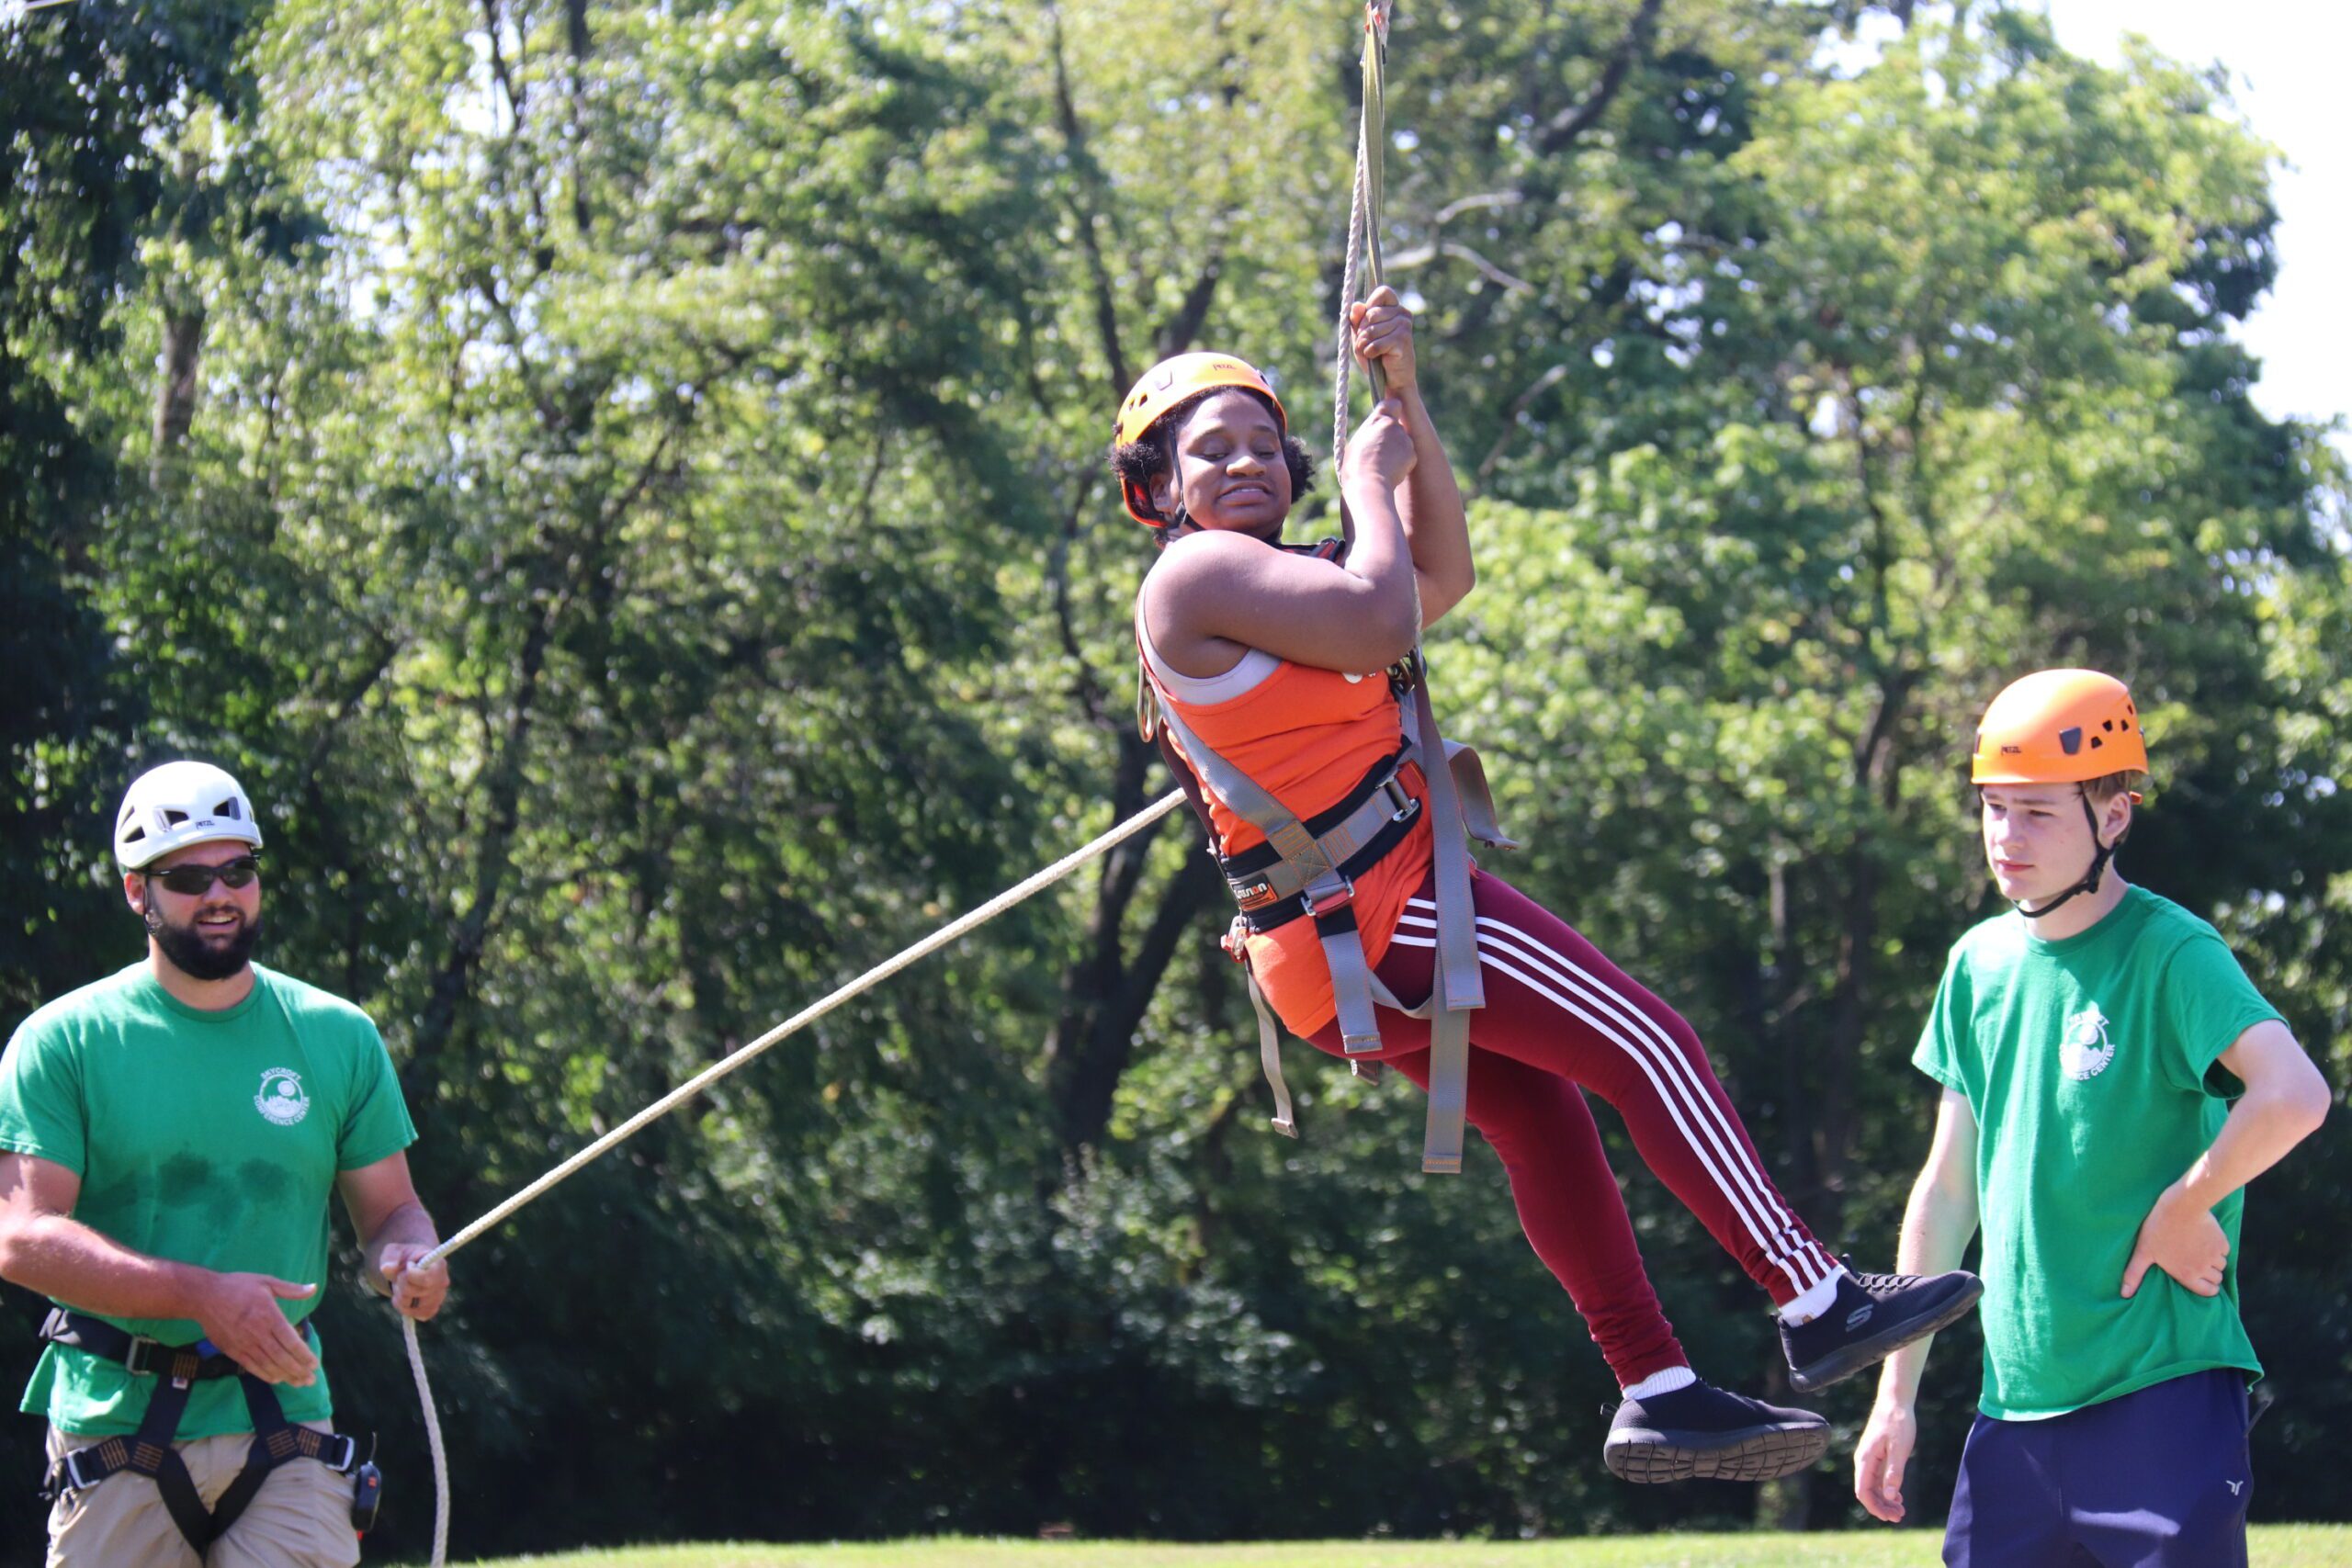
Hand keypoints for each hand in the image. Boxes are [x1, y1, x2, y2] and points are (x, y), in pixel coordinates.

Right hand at [193, 1272, 319, 1385]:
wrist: (204, 1296)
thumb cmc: (237, 1287)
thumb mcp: (266, 1282)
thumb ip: (291, 1289)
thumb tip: (314, 1288)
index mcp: (269, 1316)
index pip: (291, 1341)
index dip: (304, 1355)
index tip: (314, 1364)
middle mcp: (258, 1333)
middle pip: (282, 1357)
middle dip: (298, 1370)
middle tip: (311, 1380)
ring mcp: (244, 1343)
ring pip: (268, 1364)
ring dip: (285, 1376)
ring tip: (298, 1383)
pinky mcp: (232, 1350)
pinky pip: (251, 1366)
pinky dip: (264, 1374)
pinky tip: (276, 1379)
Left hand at [377, 1244, 449, 1321]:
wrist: (409, 1266)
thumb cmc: (403, 1257)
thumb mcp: (395, 1251)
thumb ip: (391, 1257)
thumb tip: (387, 1268)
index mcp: (438, 1264)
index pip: (427, 1278)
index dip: (410, 1275)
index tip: (408, 1265)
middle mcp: (442, 1282)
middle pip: (415, 1292)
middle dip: (401, 1286)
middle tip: (401, 1276)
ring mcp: (439, 1297)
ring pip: (414, 1307)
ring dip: (401, 1298)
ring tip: (402, 1287)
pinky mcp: (433, 1308)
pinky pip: (418, 1315)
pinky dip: (406, 1309)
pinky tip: (404, 1299)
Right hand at [1344, 397, 1415, 491]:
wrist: (1368, 484)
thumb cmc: (1356, 464)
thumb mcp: (1358, 439)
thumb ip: (1371, 427)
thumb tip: (1378, 424)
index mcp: (1379, 420)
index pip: (1393, 405)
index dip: (1391, 411)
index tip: (1386, 420)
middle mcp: (1395, 426)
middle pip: (1396, 426)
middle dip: (1390, 435)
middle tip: (1377, 450)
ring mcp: (1405, 441)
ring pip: (1402, 441)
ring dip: (1396, 449)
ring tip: (1382, 463)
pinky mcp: (1412, 455)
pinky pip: (1408, 455)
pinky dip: (1402, 461)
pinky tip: (1390, 470)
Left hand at [1350, 285, 1417, 390]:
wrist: (1392, 380)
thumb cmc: (1376, 355)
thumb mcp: (1361, 336)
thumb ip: (1357, 320)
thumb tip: (1357, 305)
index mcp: (1394, 308)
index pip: (1382, 292)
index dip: (1370, 305)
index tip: (1367, 321)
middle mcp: (1402, 314)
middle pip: (1371, 313)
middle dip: (1362, 331)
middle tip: (1365, 343)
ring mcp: (1405, 326)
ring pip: (1372, 329)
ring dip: (1364, 344)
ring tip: (1369, 352)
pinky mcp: (1403, 340)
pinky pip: (1377, 343)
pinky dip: (1370, 351)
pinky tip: (1374, 356)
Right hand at [1854, 1398, 1915, 1523]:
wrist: (1895, 1400)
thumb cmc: (1898, 1422)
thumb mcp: (1900, 1449)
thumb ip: (1894, 1473)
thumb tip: (1889, 1496)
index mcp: (1865, 1459)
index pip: (1863, 1491)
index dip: (1875, 1507)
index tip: (1890, 1517)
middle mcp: (1863, 1460)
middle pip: (1867, 1491)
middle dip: (1881, 1507)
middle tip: (1900, 1516)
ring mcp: (1869, 1458)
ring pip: (1872, 1486)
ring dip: (1884, 1500)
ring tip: (1901, 1509)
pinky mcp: (1876, 1455)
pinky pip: (1877, 1478)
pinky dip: (1886, 1489)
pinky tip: (1898, 1496)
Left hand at [2122, 1183, 2228, 1297]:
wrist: (2180, 1206)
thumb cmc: (2159, 1228)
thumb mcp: (2143, 1251)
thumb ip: (2134, 1274)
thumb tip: (2124, 1294)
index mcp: (2187, 1275)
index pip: (2208, 1292)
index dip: (2207, 1288)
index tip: (2201, 1281)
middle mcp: (2204, 1269)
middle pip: (2216, 1279)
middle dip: (2209, 1273)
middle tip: (2196, 1262)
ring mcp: (2215, 1256)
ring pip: (2221, 1264)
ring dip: (2213, 1260)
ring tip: (2198, 1248)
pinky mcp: (2222, 1242)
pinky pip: (2224, 1250)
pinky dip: (2218, 1247)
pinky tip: (2204, 1238)